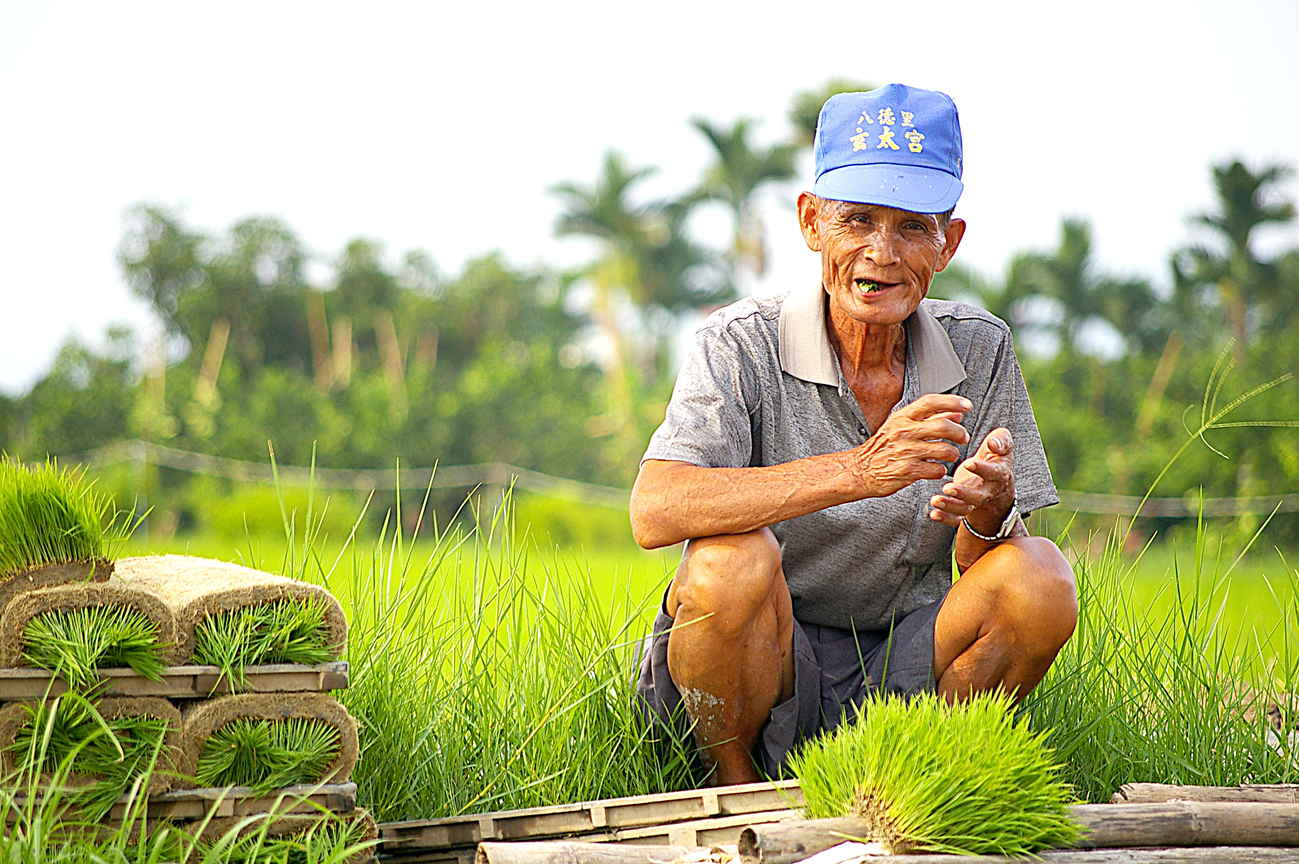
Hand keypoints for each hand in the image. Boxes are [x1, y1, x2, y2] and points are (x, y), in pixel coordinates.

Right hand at [852, 394, 971, 497]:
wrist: (860, 470)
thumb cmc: (881, 447)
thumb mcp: (900, 426)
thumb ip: (929, 418)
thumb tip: (956, 412)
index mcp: (902, 418)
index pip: (930, 402)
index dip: (952, 401)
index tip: (966, 406)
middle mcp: (904, 432)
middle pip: (943, 426)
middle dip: (959, 432)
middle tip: (962, 437)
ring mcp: (906, 452)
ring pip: (945, 450)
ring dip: (952, 454)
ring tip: (948, 455)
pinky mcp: (908, 471)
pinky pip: (937, 470)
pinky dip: (940, 470)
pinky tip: (934, 469)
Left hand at [928, 427, 1016, 530]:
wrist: (996, 478)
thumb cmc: (996, 455)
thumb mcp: (1003, 444)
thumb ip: (1001, 440)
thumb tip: (993, 443)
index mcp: (999, 473)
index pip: (993, 473)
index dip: (982, 469)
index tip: (968, 463)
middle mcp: (988, 490)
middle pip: (977, 496)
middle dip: (963, 493)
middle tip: (947, 488)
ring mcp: (975, 501)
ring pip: (965, 508)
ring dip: (950, 506)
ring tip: (935, 500)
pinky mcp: (965, 507)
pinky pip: (956, 518)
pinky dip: (946, 518)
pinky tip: (934, 513)